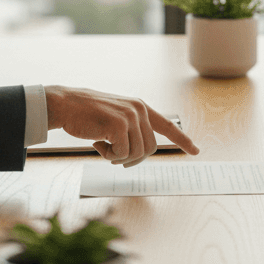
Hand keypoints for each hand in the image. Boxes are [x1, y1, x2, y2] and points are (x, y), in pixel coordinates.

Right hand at [45, 85, 198, 165]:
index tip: (196, 151)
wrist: (67, 105)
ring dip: (118, 157)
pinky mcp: (119, 124)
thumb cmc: (89, 116)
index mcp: (141, 107)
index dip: (182, 140)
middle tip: (114, 155)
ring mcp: (130, 116)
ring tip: (104, 145)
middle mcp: (139, 110)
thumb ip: (132, 130)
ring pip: (137, 154)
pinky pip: (122, 154)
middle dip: (132, 159)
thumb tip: (142, 153)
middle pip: (150, 149)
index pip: (167, 126)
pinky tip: (98, 143)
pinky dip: (109, 155)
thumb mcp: (116, 118)